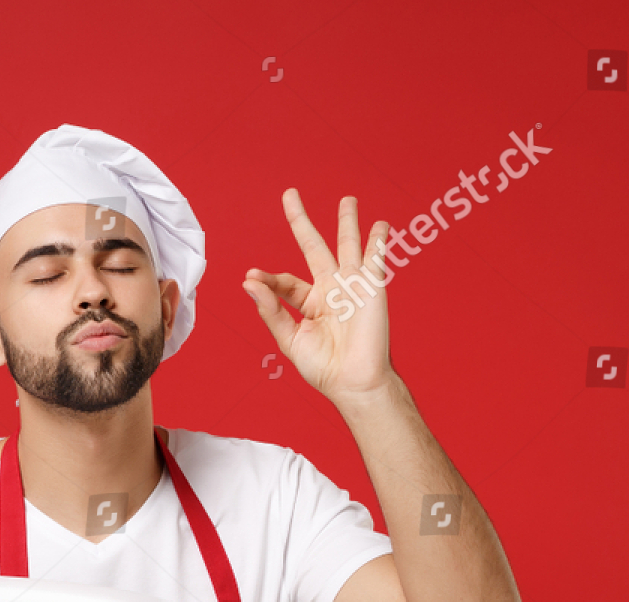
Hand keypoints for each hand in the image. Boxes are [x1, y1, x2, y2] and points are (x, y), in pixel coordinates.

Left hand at [243, 191, 394, 401]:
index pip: (285, 281)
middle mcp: (330, 290)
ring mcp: (351, 286)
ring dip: (347, 221)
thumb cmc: (323, 367)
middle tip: (290, 194)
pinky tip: (379, 224)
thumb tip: (249, 282)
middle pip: (313, 247)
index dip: (268, 279)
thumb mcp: (289, 339)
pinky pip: (375, 258)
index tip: (253, 277)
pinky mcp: (371, 287)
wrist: (354, 382)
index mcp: (310, 304)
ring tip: (347, 199)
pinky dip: (377, 240)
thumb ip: (271, 310)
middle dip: (302, 222)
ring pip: (347, 245)